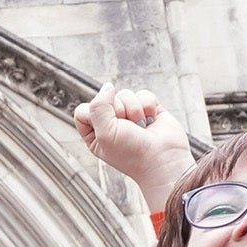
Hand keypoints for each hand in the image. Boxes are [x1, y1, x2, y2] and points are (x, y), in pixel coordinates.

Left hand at [75, 82, 200, 213]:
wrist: (163, 160)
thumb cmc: (132, 154)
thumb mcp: (104, 133)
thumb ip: (98, 106)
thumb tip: (108, 86)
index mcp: (95, 134)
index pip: (83, 110)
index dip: (94, 114)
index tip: (106, 127)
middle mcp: (112, 123)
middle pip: (106, 99)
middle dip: (119, 112)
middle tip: (128, 129)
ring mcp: (131, 116)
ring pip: (125, 94)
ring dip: (134, 110)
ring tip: (141, 127)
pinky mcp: (149, 110)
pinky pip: (143, 94)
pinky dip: (148, 106)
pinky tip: (152, 120)